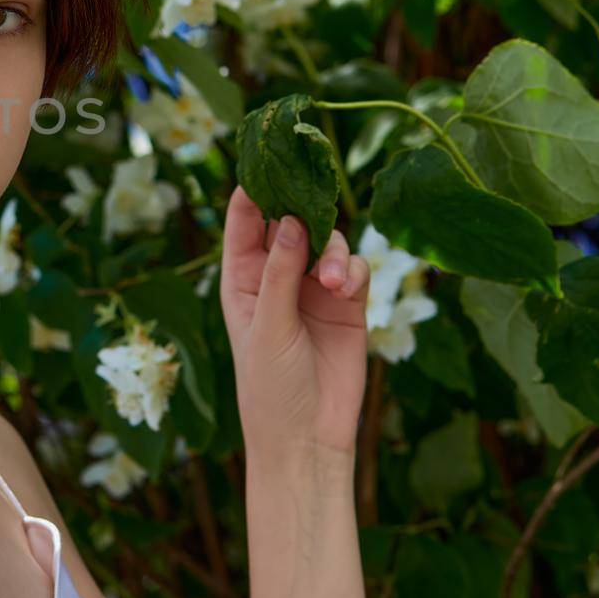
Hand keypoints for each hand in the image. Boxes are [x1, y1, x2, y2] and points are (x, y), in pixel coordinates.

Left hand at [218, 185, 370, 460]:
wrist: (308, 436)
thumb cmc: (270, 385)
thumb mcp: (267, 326)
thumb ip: (280, 272)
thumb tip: (290, 219)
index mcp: (242, 279)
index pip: (243, 223)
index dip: (252, 192)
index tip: (265, 161)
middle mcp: (277, 277)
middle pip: (291, 223)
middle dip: (303, 208)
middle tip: (314, 195)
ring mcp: (314, 289)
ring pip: (328, 243)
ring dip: (333, 252)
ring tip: (333, 280)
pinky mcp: (349, 304)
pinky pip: (356, 268)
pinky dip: (353, 270)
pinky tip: (347, 288)